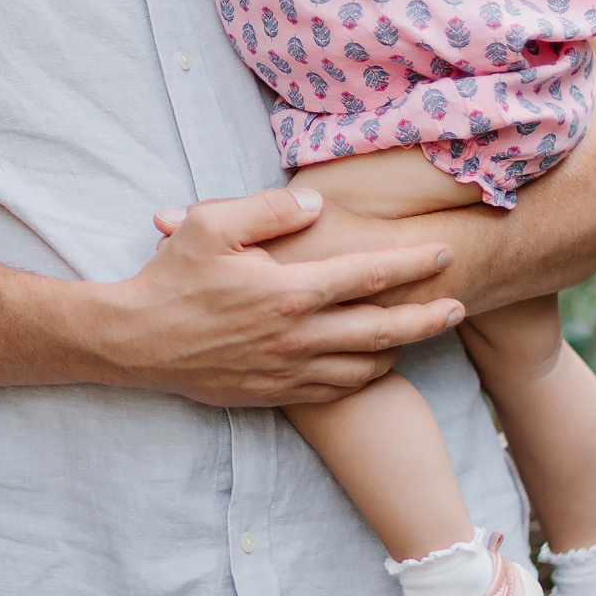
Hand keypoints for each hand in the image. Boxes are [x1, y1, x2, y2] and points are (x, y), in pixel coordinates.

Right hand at [88, 187, 467, 405]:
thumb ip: (270, 208)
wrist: (136, 342)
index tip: (443, 253)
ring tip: (418, 332)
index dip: (413, 263)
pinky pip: (336, 390)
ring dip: (400, 349)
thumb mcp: (211, 223)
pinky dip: (364, 376)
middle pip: (384, 328)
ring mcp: (288, 369)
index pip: (369, 275)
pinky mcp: (275, 393)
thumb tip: (318, 202)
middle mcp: (298, 335)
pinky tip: (371, 362)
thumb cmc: (171, 276)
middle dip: (429, 316)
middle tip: (459, 306)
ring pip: (366, 366)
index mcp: (290, 290)